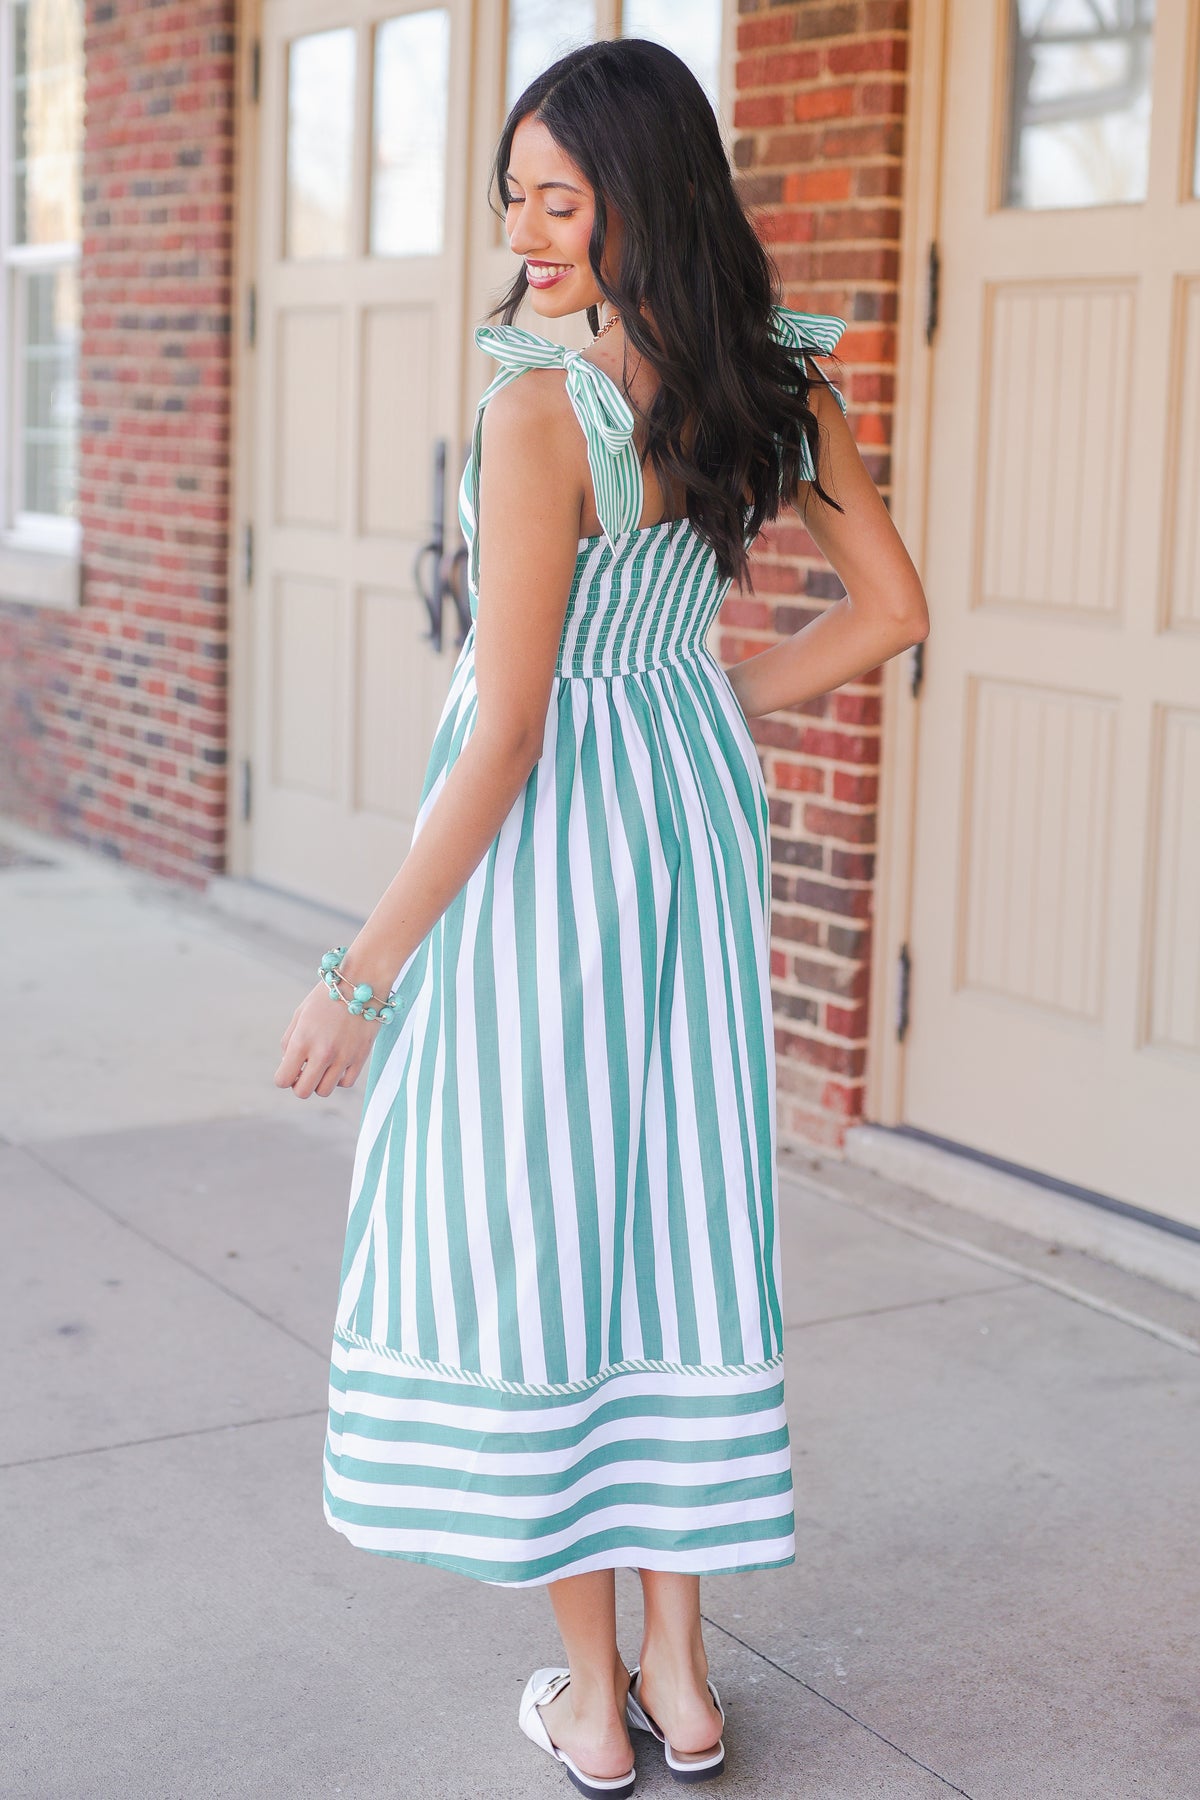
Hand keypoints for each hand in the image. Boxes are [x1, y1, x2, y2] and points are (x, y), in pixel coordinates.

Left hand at [275, 980, 383, 1098]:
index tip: (290, 1069)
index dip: (283, 1078)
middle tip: (304, 1071)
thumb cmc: (327, 996)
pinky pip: (346, 1083)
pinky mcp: (361, 1057)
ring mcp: (344, 1056)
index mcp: (302, 1040)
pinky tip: (337, 1065)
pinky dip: (339, 1079)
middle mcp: (323, 1052)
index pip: (283, 1079)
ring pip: (325, 1091)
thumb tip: (289, 1064)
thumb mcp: (300, 1014)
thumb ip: (289, 1041)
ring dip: (319, 1082)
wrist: (362, 982)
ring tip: (322, 1066)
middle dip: (299, 1085)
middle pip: (303, 1092)